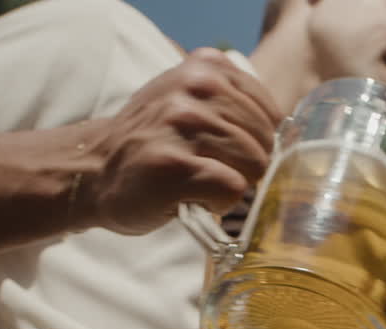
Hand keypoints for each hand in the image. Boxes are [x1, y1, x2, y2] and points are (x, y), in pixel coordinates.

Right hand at [76, 47, 282, 234]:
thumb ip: (234, 104)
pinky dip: (220, 203)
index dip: (259, 142)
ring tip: (199, 182)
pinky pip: (233, 189)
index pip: (271, 112)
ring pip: (253, 164)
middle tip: (212, 173)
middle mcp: (195, 88)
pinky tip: (193, 197)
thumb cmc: (153, 143)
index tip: (232, 155)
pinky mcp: (175, 166)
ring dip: (233, 184)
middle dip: (248, 166)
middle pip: (266, 140)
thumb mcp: (190, 103)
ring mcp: (183, 125)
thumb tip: (289, 136)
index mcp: (205, 67)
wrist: (97, 171)